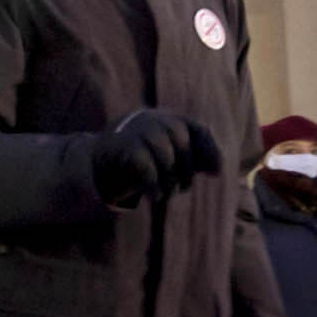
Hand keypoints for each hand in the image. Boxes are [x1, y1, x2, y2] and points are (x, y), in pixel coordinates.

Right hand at [88, 110, 221, 205]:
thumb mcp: (169, 152)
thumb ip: (194, 158)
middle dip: (186, 171)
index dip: (210, 152)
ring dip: (170, 181)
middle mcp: (156, 119)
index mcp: (171, 118)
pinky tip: (155, 197)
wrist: (99, 155)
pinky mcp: (125, 146)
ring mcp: (139, 131)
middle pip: (183, 144)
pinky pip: (147, 168)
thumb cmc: (143, 155)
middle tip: (182, 189)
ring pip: (166, 157)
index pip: (200, 131)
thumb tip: (217, 171)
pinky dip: (154, 185)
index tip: (216, 174)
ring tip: (167, 194)